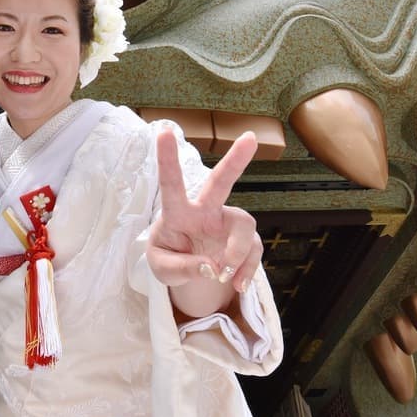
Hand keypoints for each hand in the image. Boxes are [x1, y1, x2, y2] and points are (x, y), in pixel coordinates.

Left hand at [146, 129, 264, 317]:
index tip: (164, 131)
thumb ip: (182, 269)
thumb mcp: (163, 270)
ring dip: (237, 253)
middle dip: (235, 160)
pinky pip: (254, 251)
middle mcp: (205, 211)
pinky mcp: (244, 239)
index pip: (171, 185)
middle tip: (250, 138)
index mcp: (178, 213)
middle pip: (221, 183)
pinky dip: (246, 271)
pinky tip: (237, 285)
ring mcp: (227, 224)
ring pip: (244, 226)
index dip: (167, 160)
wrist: (189, 271)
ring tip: (224, 274)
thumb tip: (211, 268)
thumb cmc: (169, 259)